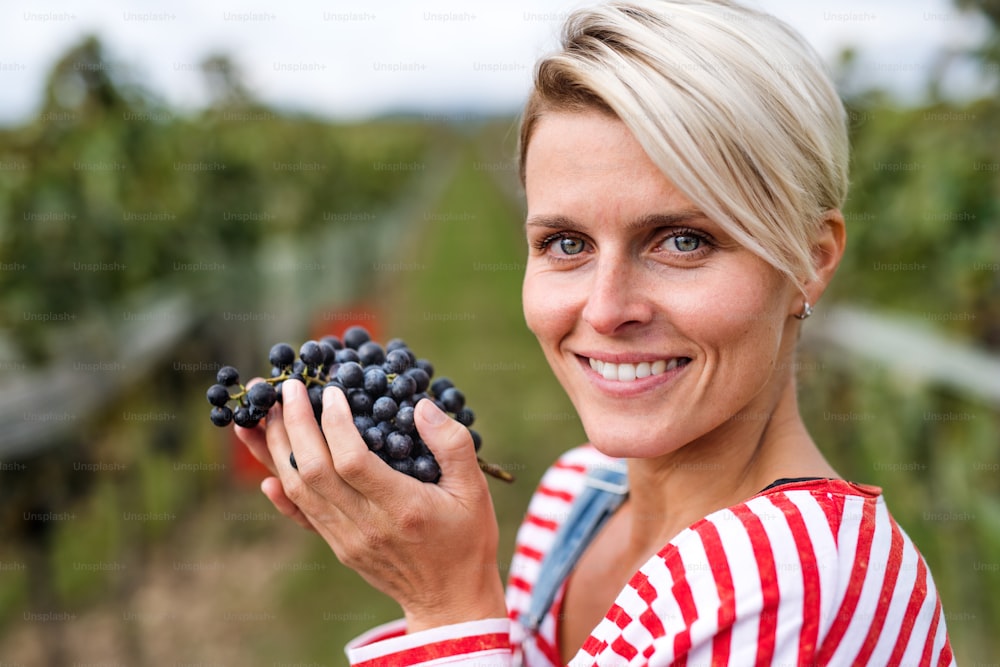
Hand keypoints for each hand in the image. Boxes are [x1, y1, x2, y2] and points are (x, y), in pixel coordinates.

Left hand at [234, 379, 506, 630]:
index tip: (331, 391)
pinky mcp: (338, 547)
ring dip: (277, 449)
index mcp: (402, 507)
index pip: (352, 461)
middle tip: (287, 387)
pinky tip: (265, 473)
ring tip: (263, 413)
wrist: (450, 601)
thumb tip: (421, 406)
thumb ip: (452, 444)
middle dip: (294, 424)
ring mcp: (346, 539)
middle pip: (314, 471)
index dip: (334, 423)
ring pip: (299, 490)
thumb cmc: (466, 539)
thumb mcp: (475, 489)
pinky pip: (301, 518)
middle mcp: (366, 526)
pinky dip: (280, 494)